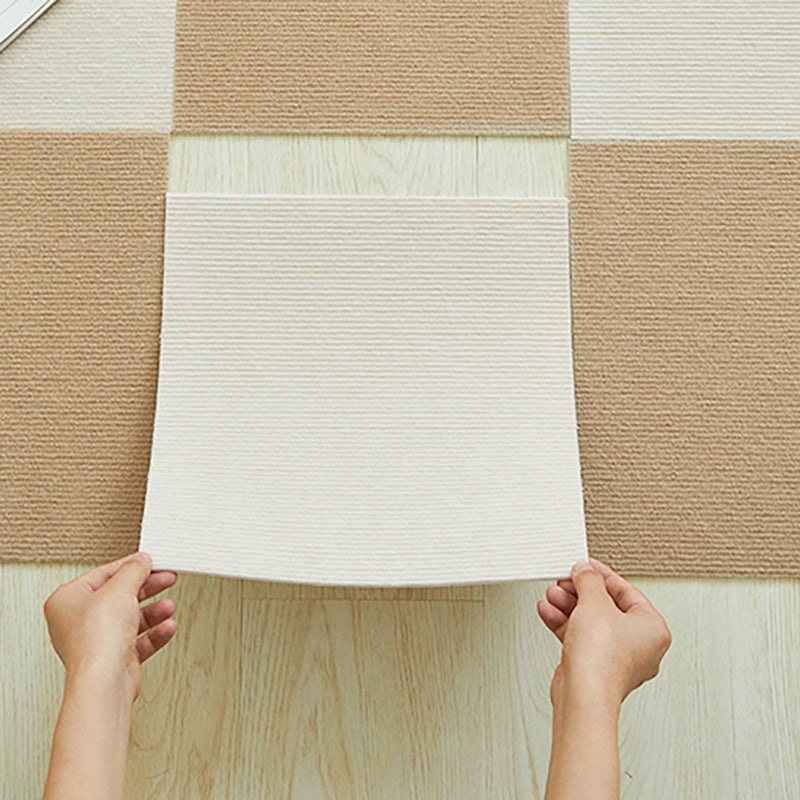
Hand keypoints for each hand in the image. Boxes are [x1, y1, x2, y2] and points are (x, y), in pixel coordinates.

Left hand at [44, 552, 177, 700]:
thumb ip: (133, 571)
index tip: (148, 562)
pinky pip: (137, 642)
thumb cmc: (96, 639)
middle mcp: (77, 622)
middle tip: (166, 578)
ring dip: (153, 612)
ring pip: (129, 620)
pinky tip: (167, 627)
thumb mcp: (119, 589)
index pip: (102, 575)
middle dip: (146, 589)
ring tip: (168, 606)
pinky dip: (154, 633)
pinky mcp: (112, 660)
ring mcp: (95, 642)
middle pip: (118, 596)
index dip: (129, 566)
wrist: (103, 682)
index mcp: (66, 601)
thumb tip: (141, 561)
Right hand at [537, 558, 670, 706]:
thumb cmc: (602, 658)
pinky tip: (548, 611)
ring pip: (591, 622)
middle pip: (607, 607)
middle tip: (566, 581)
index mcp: (653, 629)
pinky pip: (581, 637)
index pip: (627, 592)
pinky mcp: (596, 666)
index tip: (586, 566)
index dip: (603, 575)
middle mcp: (639, 645)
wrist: (584, 695)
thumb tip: (585, 571)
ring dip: (569, 605)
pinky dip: (564, 623)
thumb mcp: (595, 603)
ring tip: (553, 594)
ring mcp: (617, 658)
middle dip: (581, 592)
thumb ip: (589, 580)